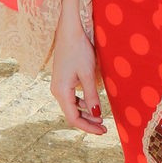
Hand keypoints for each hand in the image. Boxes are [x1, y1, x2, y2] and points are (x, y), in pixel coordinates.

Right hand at [49, 0, 106, 135]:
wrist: (68, 31)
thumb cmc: (79, 50)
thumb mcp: (88, 74)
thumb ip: (91, 95)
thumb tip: (97, 114)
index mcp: (61, 91)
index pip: (73, 118)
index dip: (88, 127)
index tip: (102, 131)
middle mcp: (57, 91)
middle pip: (71, 114)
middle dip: (88, 122)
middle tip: (105, 128)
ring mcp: (59, 86)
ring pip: (72, 107)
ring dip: (86, 113)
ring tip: (101, 118)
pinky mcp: (62, 80)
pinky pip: (71, 98)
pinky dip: (82, 104)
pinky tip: (93, 104)